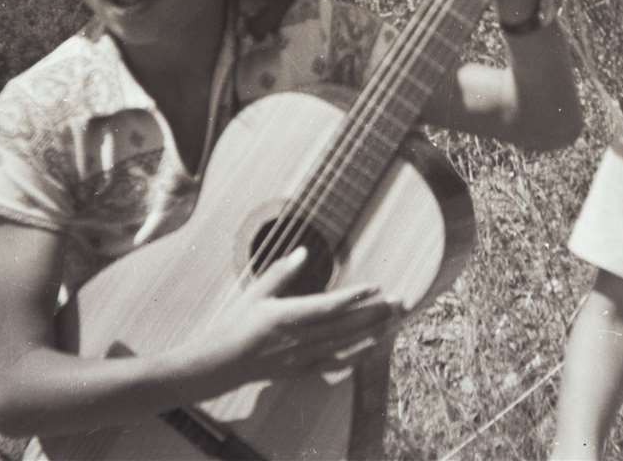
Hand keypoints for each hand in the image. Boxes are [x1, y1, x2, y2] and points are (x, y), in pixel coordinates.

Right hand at [174, 247, 400, 399]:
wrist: (222, 363)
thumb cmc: (237, 323)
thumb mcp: (256, 293)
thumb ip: (282, 273)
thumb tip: (304, 251)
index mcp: (286, 317)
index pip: (328, 306)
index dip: (354, 297)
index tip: (376, 286)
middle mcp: (298, 339)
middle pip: (345, 326)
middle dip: (374, 313)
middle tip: (400, 301)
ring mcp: (302, 358)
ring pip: (345, 345)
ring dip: (372, 332)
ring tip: (394, 319)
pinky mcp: (303, 370)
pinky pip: (336, 364)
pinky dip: (357, 355)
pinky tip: (374, 346)